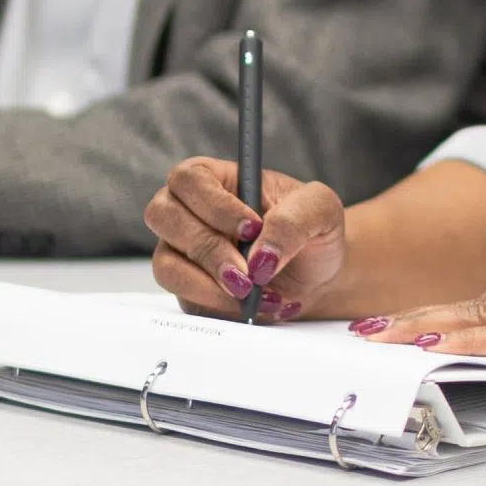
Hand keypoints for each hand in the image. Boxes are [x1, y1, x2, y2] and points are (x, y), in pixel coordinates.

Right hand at [144, 155, 344, 321]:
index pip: (189, 178)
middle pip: (164, 217)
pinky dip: (220, 307)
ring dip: (209, 285)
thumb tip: (260, 257)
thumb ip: (294, 221)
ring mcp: (183, 252)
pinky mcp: (188, 289)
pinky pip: (185, 299)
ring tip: (255, 294)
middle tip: (249, 273)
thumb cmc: (313, 232)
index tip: (253, 228)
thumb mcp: (321, 210)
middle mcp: (189, 211)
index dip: (213, 204)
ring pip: (167, 265)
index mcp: (216, 179)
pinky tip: (256, 306)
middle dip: (208, 250)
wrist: (319, 277)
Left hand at [350, 234, 485, 365]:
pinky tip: (429, 348)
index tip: (406, 328)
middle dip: (410, 321)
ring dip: (419, 327)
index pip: (483, 313)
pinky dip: (459, 342)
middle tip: (365, 329)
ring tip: (377, 336)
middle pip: (461, 312)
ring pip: (467, 320)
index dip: (441, 320)